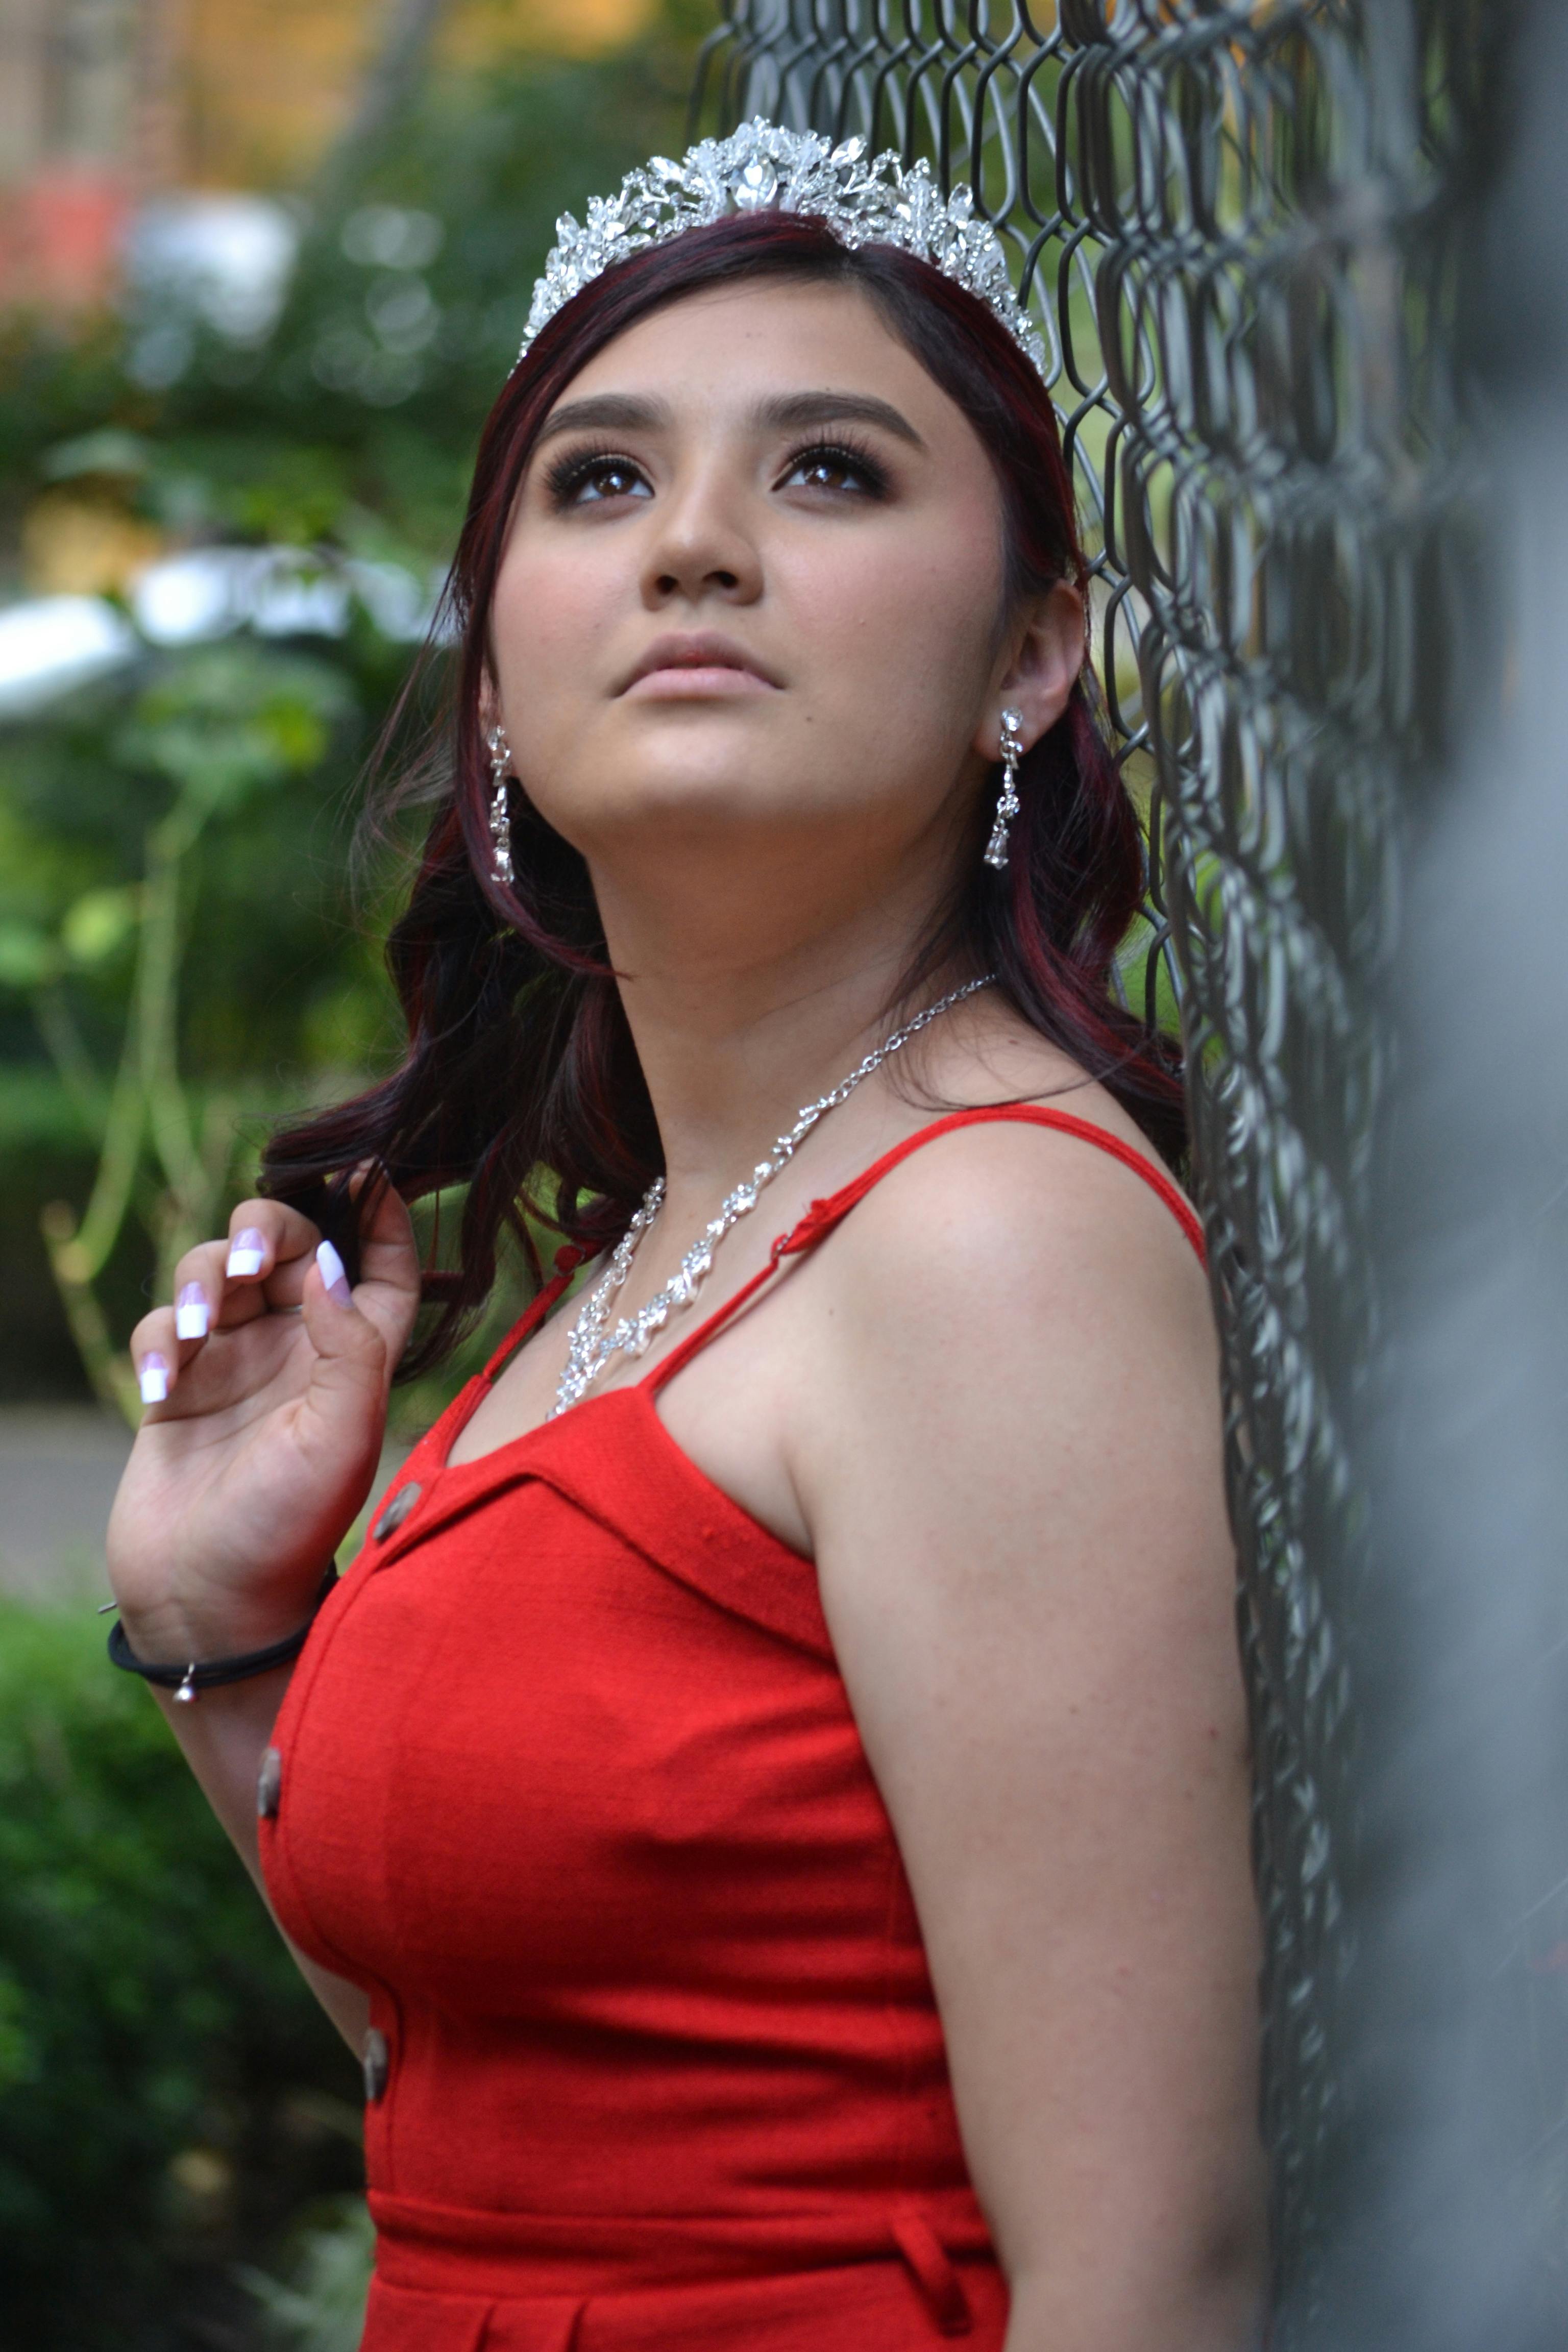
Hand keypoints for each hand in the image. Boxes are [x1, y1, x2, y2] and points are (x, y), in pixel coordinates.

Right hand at [107, 1179, 421, 1661]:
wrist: (211, 1605)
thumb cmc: (291, 1527)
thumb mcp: (343, 1434)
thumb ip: (351, 1345)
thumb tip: (334, 1266)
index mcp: (358, 1357)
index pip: (382, 1266)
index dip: (381, 1215)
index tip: (366, 1169)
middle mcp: (300, 1351)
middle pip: (289, 1247)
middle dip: (267, 1227)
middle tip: (253, 1252)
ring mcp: (235, 1366)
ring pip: (217, 1272)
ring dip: (203, 1277)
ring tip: (198, 1326)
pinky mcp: (177, 1388)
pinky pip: (163, 1329)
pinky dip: (159, 1340)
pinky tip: (164, 1384)